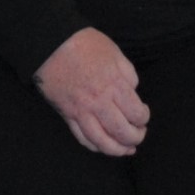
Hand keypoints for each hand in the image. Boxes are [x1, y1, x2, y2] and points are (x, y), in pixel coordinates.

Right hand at [36, 29, 150, 155]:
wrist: (51, 45)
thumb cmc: (84, 45)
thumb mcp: (114, 52)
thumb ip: (127, 73)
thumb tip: (133, 90)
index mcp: (113, 86)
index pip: (136, 113)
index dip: (143, 118)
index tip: (143, 115)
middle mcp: (98, 103)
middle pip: (121, 131)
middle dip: (135, 138)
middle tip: (139, 134)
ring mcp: (81, 111)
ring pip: (101, 141)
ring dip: (117, 150)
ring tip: (126, 149)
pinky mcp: (67, 115)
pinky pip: (82, 137)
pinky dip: (94, 146)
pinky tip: (103, 146)